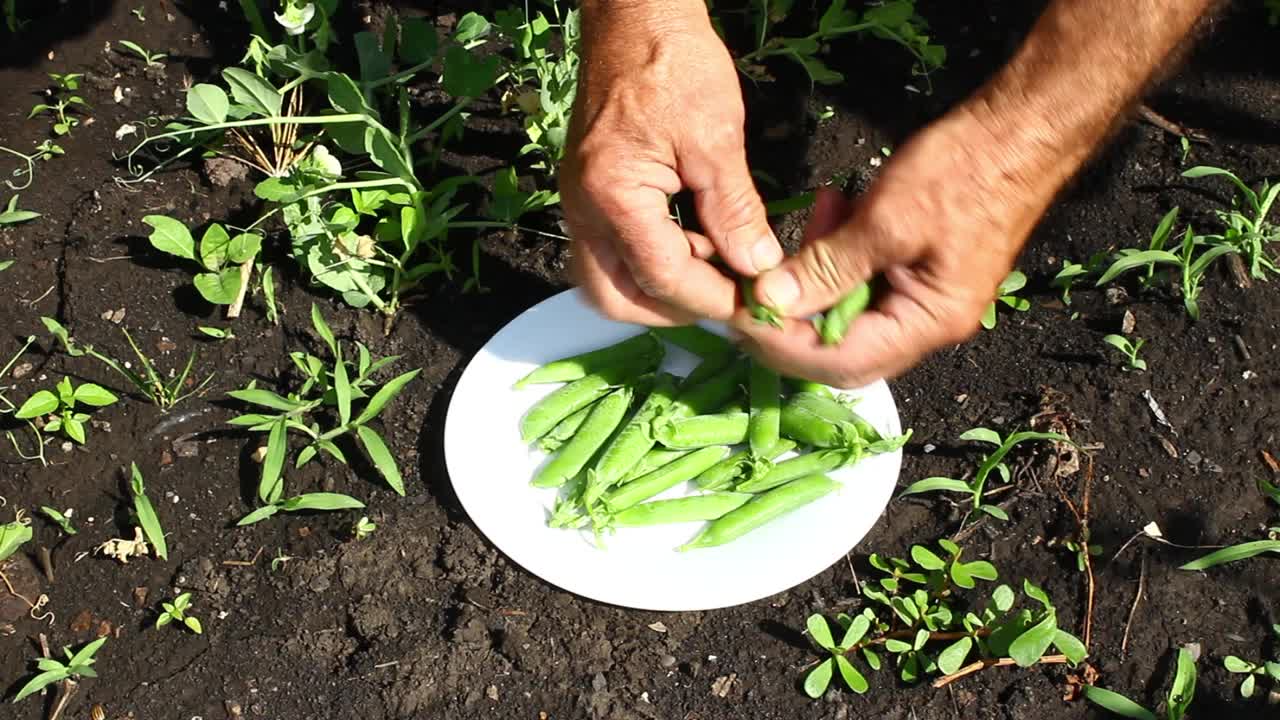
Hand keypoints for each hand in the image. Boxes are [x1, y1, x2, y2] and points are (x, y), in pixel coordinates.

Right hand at [560, 1, 781, 325]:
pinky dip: (652, 260)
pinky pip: (612, 252)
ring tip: (715, 263)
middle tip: (727, 297)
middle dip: (674, 309)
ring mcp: (581, 205)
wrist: (634, 18)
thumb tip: (758, 267)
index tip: (755, 302)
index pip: (662, 276)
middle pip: (616, 299)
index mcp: (612, 196)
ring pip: (609, 281)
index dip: (713, 298)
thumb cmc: (673, 64)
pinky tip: (695, 238)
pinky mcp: (590, 196)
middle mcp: (583, 210)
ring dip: (661, 289)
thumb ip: (735, 212)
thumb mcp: (716, 138)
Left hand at [732, 105, 1058, 387]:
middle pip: (842, 349)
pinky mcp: (917, 270)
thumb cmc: (962, 173)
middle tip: (752, 284)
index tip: (740, 316)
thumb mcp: (885, 221)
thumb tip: (770, 304)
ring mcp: (924, 299)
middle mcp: (928, 325)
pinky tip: (830, 210)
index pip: (840, 362)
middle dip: (792, 318)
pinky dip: (838, 254)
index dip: (784, 345)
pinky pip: (864, 280)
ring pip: (849, 312)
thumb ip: (826, 268)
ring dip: (814, 276)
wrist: (1023, 128)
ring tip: (812, 219)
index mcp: (928, 324)